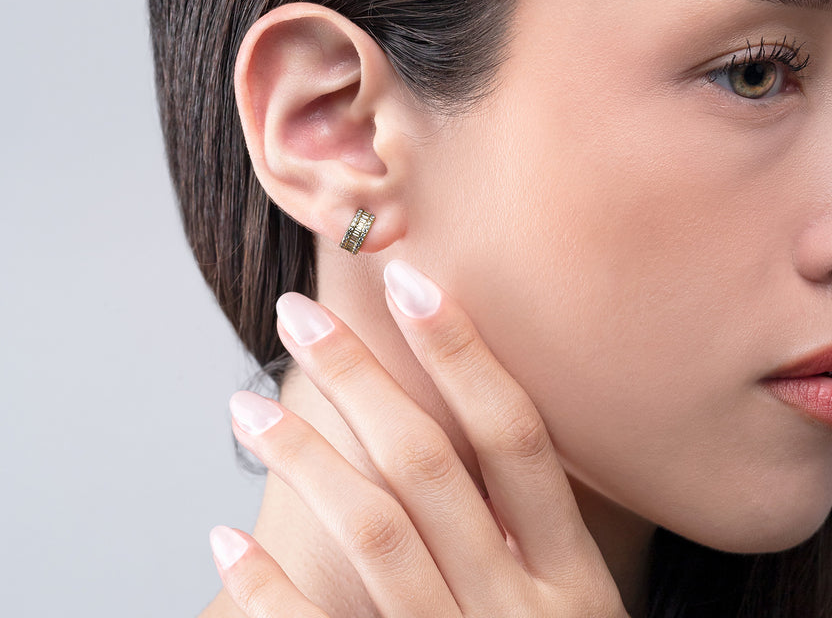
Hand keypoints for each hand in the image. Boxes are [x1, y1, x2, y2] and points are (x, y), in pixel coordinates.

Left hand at [209, 258, 631, 616]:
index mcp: (576, 577)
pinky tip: (224, 537)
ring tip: (244, 405)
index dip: (465, 351)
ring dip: (303, 457)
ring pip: (375, 533)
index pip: (516, 435)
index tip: (410, 278)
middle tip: (298, 311)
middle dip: (360, 378)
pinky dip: (269, 591)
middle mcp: (524, 611)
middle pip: (433, 466)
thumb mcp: (574, 611)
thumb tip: (476, 425)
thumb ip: (532, 535)